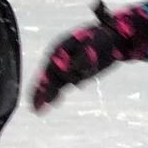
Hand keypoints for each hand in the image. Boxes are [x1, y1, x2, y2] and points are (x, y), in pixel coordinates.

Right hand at [31, 2, 147, 111]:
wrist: (112, 39)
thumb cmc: (103, 39)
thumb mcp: (96, 44)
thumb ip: (85, 56)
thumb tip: (75, 68)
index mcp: (62, 47)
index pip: (54, 63)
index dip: (56, 74)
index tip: (57, 83)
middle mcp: (59, 57)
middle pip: (49, 74)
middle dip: (43, 88)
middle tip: (35, 104)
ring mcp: (64, 66)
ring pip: (52, 82)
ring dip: (44, 95)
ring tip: (36, 109)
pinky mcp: (72, 74)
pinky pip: (59, 86)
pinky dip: (53, 95)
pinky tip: (45, 106)